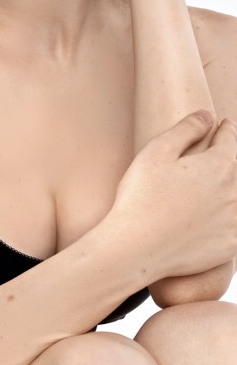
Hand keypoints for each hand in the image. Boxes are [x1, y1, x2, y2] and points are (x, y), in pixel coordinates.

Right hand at [109, 111, 236, 281]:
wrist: (137, 248)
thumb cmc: (141, 196)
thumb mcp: (158, 151)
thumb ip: (186, 129)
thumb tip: (208, 116)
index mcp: (219, 165)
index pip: (230, 140)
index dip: (227, 129)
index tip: (225, 124)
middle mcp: (234, 193)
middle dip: (230, 159)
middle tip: (217, 157)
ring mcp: (234, 222)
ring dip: (230, 188)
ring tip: (216, 185)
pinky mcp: (229, 246)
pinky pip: (235, 225)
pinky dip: (230, 216)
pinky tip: (219, 216)